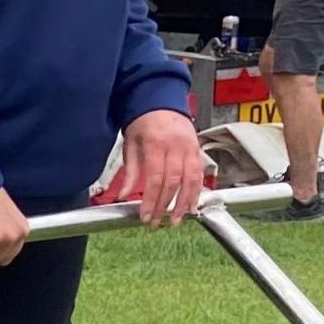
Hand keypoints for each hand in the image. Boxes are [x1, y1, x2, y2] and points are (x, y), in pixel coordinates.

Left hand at [97, 110, 208, 227]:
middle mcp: (176, 146)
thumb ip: (130, 172)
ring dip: (184, 202)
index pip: (155, 179)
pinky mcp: (197, 150)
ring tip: (177, 220)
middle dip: (166, 205)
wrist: (159, 101)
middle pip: (174, 182)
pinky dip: (197, 191)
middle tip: (158, 222)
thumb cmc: (142, 123)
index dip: (151, 200)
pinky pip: (199, 174)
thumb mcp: (130, 145)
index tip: (145, 216)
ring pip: (191, 180)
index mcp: (156, 144)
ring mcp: (190, 147)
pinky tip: (192, 206)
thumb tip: (124, 196)